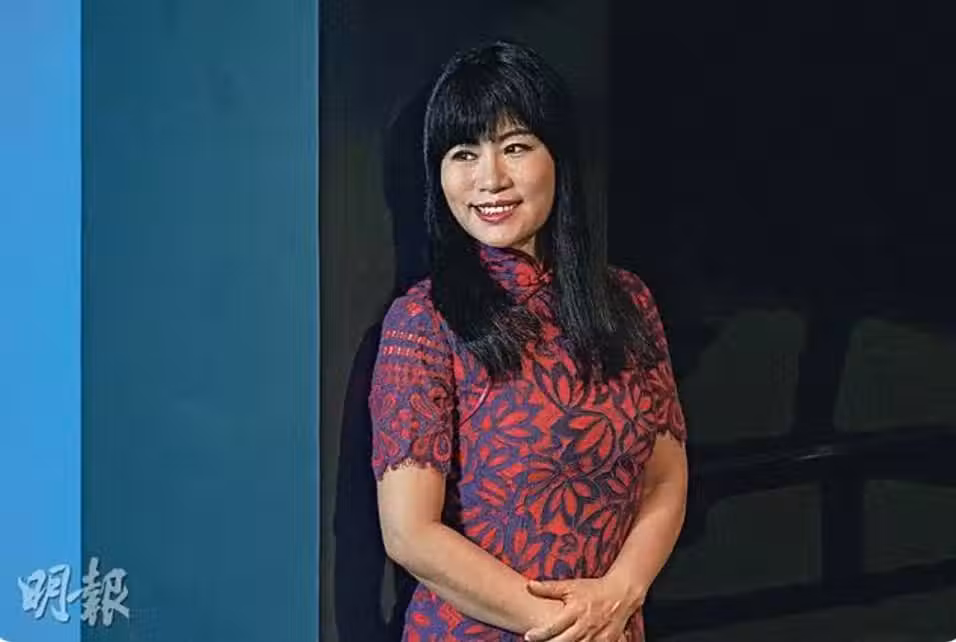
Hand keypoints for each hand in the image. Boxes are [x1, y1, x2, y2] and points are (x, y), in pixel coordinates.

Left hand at [523, 576, 642, 641]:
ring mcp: (598, 636)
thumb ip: (549, 588)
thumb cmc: (593, 589)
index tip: (528, 636)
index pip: (554, 626)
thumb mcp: (571, 586)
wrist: (621, 593)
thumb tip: (529, 585)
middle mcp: (586, 625)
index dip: (539, 634)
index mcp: (576, 611)